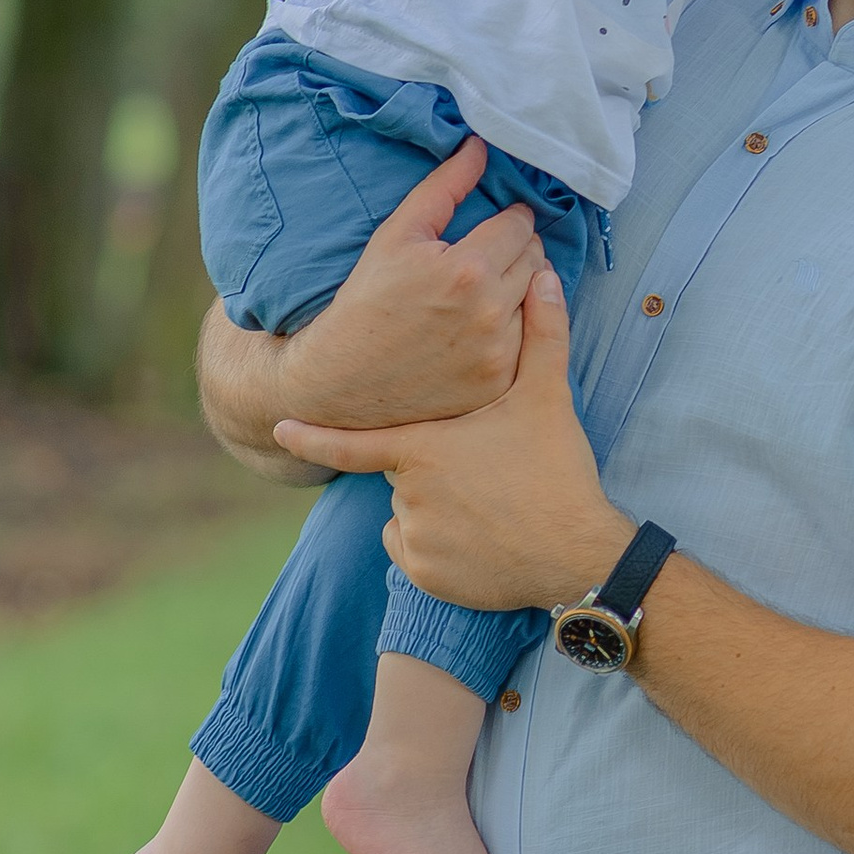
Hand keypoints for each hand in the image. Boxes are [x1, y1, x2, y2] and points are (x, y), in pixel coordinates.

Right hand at [198, 141, 544, 467]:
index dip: (509, 219)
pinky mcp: (499, 385)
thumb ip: (444, 186)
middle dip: (518, 250)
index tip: (499, 224)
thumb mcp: (397, 235)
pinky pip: (531, 342)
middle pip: (536, 260)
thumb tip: (480, 147)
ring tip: (489, 288)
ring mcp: (498, 355)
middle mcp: (490, 314)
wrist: (342, 381)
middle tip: (491, 255)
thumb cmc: (367, 300)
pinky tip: (487, 326)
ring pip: (539, 299)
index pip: (520, 225)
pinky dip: (517, 328)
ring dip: (522, 287)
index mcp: (468, 270)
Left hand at [278, 260, 630, 613]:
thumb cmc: (555, 469)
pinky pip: (416, 550)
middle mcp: (409, 495)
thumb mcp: (547, 396)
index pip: (351, 443)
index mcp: (425, 448)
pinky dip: (437, 545)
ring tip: (489, 503)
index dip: (311, 436)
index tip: (276, 430)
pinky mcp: (428, 576)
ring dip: (435, 506)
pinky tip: (480, 537)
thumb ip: (541, 332)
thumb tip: (546, 277)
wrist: (576, 553)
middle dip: (430, 466)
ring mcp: (417, 539)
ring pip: (408, 513)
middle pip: (402, 470)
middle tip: (484, 468)